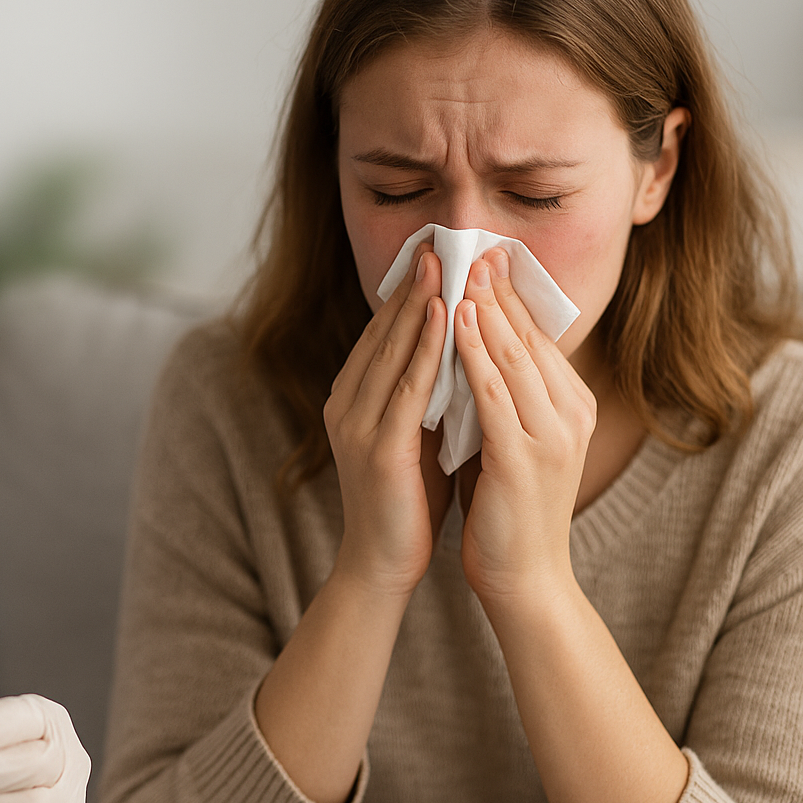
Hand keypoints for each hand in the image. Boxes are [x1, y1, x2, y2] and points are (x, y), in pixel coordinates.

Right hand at [324, 247, 449, 596]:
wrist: (383, 563)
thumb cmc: (407, 501)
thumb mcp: (414, 434)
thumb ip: (425, 393)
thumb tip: (456, 348)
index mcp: (351, 399)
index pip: (380, 333)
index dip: (405, 292)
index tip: (433, 252)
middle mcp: (346, 404)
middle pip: (382, 332)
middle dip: (412, 284)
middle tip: (438, 239)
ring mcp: (357, 424)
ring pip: (392, 350)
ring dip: (418, 303)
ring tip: (442, 262)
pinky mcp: (377, 446)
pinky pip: (408, 386)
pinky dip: (426, 347)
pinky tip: (445, 317)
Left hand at [453, 248, 595, 605]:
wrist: (525, 578)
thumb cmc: (509, 508)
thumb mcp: (512, 438)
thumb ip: (502, 396)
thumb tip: (474, 347)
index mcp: (572, 407)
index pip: (539, 337)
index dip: (512, 295)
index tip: (488, 255)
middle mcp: (570, 414)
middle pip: (529, 336)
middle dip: (499, 289)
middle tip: (475, 245)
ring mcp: (551, 434)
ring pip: (513, 355)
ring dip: (483, 308)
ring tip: (460, 269)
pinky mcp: (524, 457)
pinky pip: (494, 392)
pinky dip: (472, 352)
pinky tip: (452, 322)